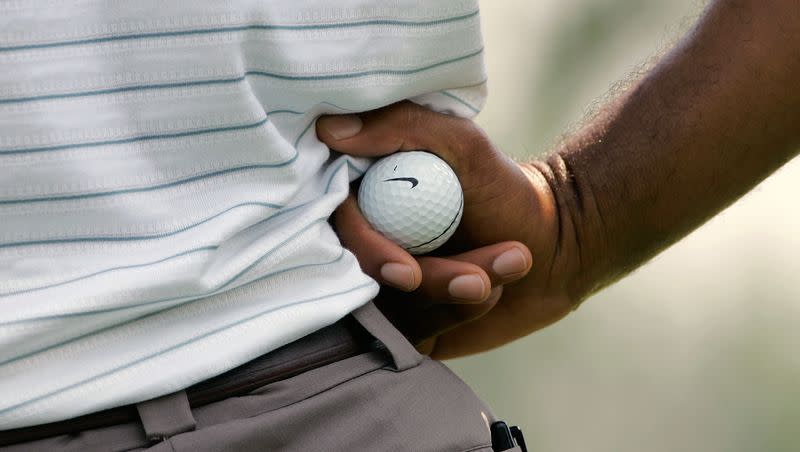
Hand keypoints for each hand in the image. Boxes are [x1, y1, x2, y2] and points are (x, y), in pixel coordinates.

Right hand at [317, 102, 581, 358]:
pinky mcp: (406, 323)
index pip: (339, 229)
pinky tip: (499, 286)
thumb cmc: (505, 189)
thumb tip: (330, 130)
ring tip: (513, 262)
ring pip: (393, 311)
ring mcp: (382, 286)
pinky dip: (458, 313)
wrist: (553, 245)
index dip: (369, 254)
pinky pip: (414, 335)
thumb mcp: (463, 145)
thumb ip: (401, 126)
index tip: (408, 273)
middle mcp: (365, 240)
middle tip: (479, 283)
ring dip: (454, 292)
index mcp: (363, 195)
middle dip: (430, 282)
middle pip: (365, 279)